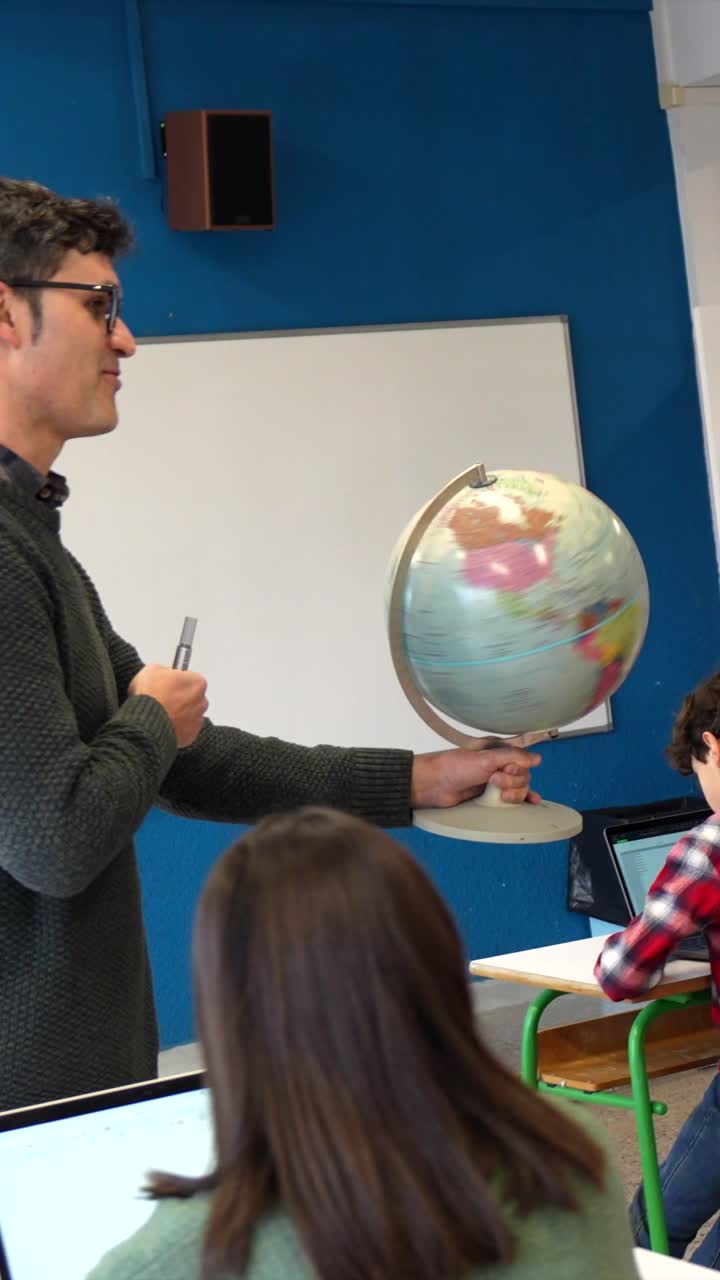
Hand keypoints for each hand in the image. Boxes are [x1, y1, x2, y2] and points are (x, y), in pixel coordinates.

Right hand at [128, 664, 208, 747]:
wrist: (145, 723)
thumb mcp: (151, 670)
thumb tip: (161, 673)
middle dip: (179, 698)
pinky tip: (162, 723)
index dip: (175, 681)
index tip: (166, 684)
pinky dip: (175, 728)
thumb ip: (163, 670)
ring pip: (189, 714)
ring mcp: (197, 720)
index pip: (190, 678)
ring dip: (178, 713)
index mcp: (197, 682)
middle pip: (192, 697)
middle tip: (162, 699)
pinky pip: (184, 730)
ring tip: (160, 713)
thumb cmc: (151, 696)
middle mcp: (202, 701)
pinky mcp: (190, 736)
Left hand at [410, 735, 547, 809]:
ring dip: (513, 793)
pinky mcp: (490, 796)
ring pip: (519, 788)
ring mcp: (495, 781)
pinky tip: (532, 801)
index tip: (505, 770)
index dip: (518, 768)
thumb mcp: (485, 759)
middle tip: (492, 781)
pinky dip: (522, 799)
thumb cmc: (454, 767)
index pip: (523, 760)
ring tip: (497, 794)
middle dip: (512, 782)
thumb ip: (512, 757)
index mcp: (498, 751)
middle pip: (523, 776)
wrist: (434, 785)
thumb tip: (537, 758)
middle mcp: (499, 765)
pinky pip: (512, 798)